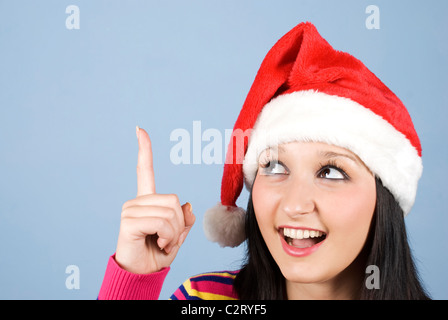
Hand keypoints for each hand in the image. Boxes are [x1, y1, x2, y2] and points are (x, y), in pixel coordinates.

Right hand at [115, 126, 194, 273]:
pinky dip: (168, 237)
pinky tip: (158, 244)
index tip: (139, 129)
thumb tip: (187, 204)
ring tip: (162, 243)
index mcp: (147, 201)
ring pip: (170, 212)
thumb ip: (184, 219)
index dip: (145, 150)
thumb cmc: (158, 253)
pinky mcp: (128, 221)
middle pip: (174, 200)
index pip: (145, 170)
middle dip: (179, 224)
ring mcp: (130, 210)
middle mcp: (136, 201)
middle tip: (169, 239)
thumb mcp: (177, 235)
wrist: (142, 273)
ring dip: (174, 233)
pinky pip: (162, 222)